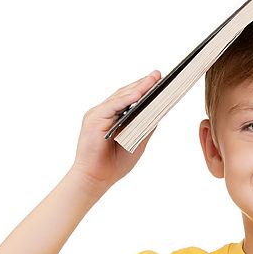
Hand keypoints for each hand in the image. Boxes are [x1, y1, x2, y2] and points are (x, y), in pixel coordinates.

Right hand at [70, 70, 161, 189]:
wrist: (95, 179)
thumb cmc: (113, 165)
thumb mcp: (136, 142)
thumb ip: (144, 127)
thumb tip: (158, 111)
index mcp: (112, 118)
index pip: (128, 99)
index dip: (143, 89)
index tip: (159, 80)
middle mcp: (103, 113)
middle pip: (125, 94)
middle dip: (143, 84)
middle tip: (158, 74)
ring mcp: (97, 115)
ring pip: (120, 97)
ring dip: (138, 88)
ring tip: (154, 80)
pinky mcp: (94, 120)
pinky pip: (113, 106)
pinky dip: (127, 99)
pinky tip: (140, 94)